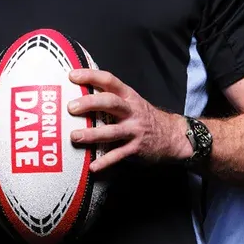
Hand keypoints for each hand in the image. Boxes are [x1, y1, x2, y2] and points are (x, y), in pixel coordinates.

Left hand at [65, 68, 190, 172]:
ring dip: (93, 134)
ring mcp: (134, 130)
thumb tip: (80, 93)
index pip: (109, 80)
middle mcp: (131, 111)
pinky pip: (119, 155)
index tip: (72, 76)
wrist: (172, 136)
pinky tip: (92, 167)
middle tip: (71, 107)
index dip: (91, 76)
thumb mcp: (131, 102)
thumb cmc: (143, 117)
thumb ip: (111, 97)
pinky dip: (105, 162)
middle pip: (110, 102)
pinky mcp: (136, 148)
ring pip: (112, 131)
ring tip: (75, 136)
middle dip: (90, 103)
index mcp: (128, 96)